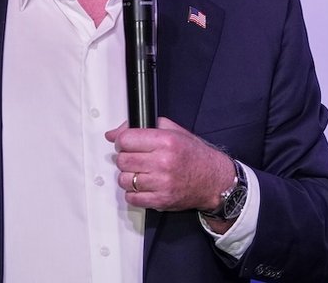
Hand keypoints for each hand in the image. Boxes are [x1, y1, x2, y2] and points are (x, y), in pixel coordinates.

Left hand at [105, 117, 233, 214]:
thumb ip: (142, 127)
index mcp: (166, 141)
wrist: (214, 181)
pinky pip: (131, 198)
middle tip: (135, 158)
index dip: (122, 141)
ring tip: (140, 173)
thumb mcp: (173, 131)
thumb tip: (113, 133)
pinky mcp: (161, 200)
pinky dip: (133, 193)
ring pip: (124, 180)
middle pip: (122, 160)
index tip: (126, 144)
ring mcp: (162, 183)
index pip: (125, 140)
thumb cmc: (194, 156)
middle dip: (125, 158)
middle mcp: (163, 162)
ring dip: (129, 176)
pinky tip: (143, 186)